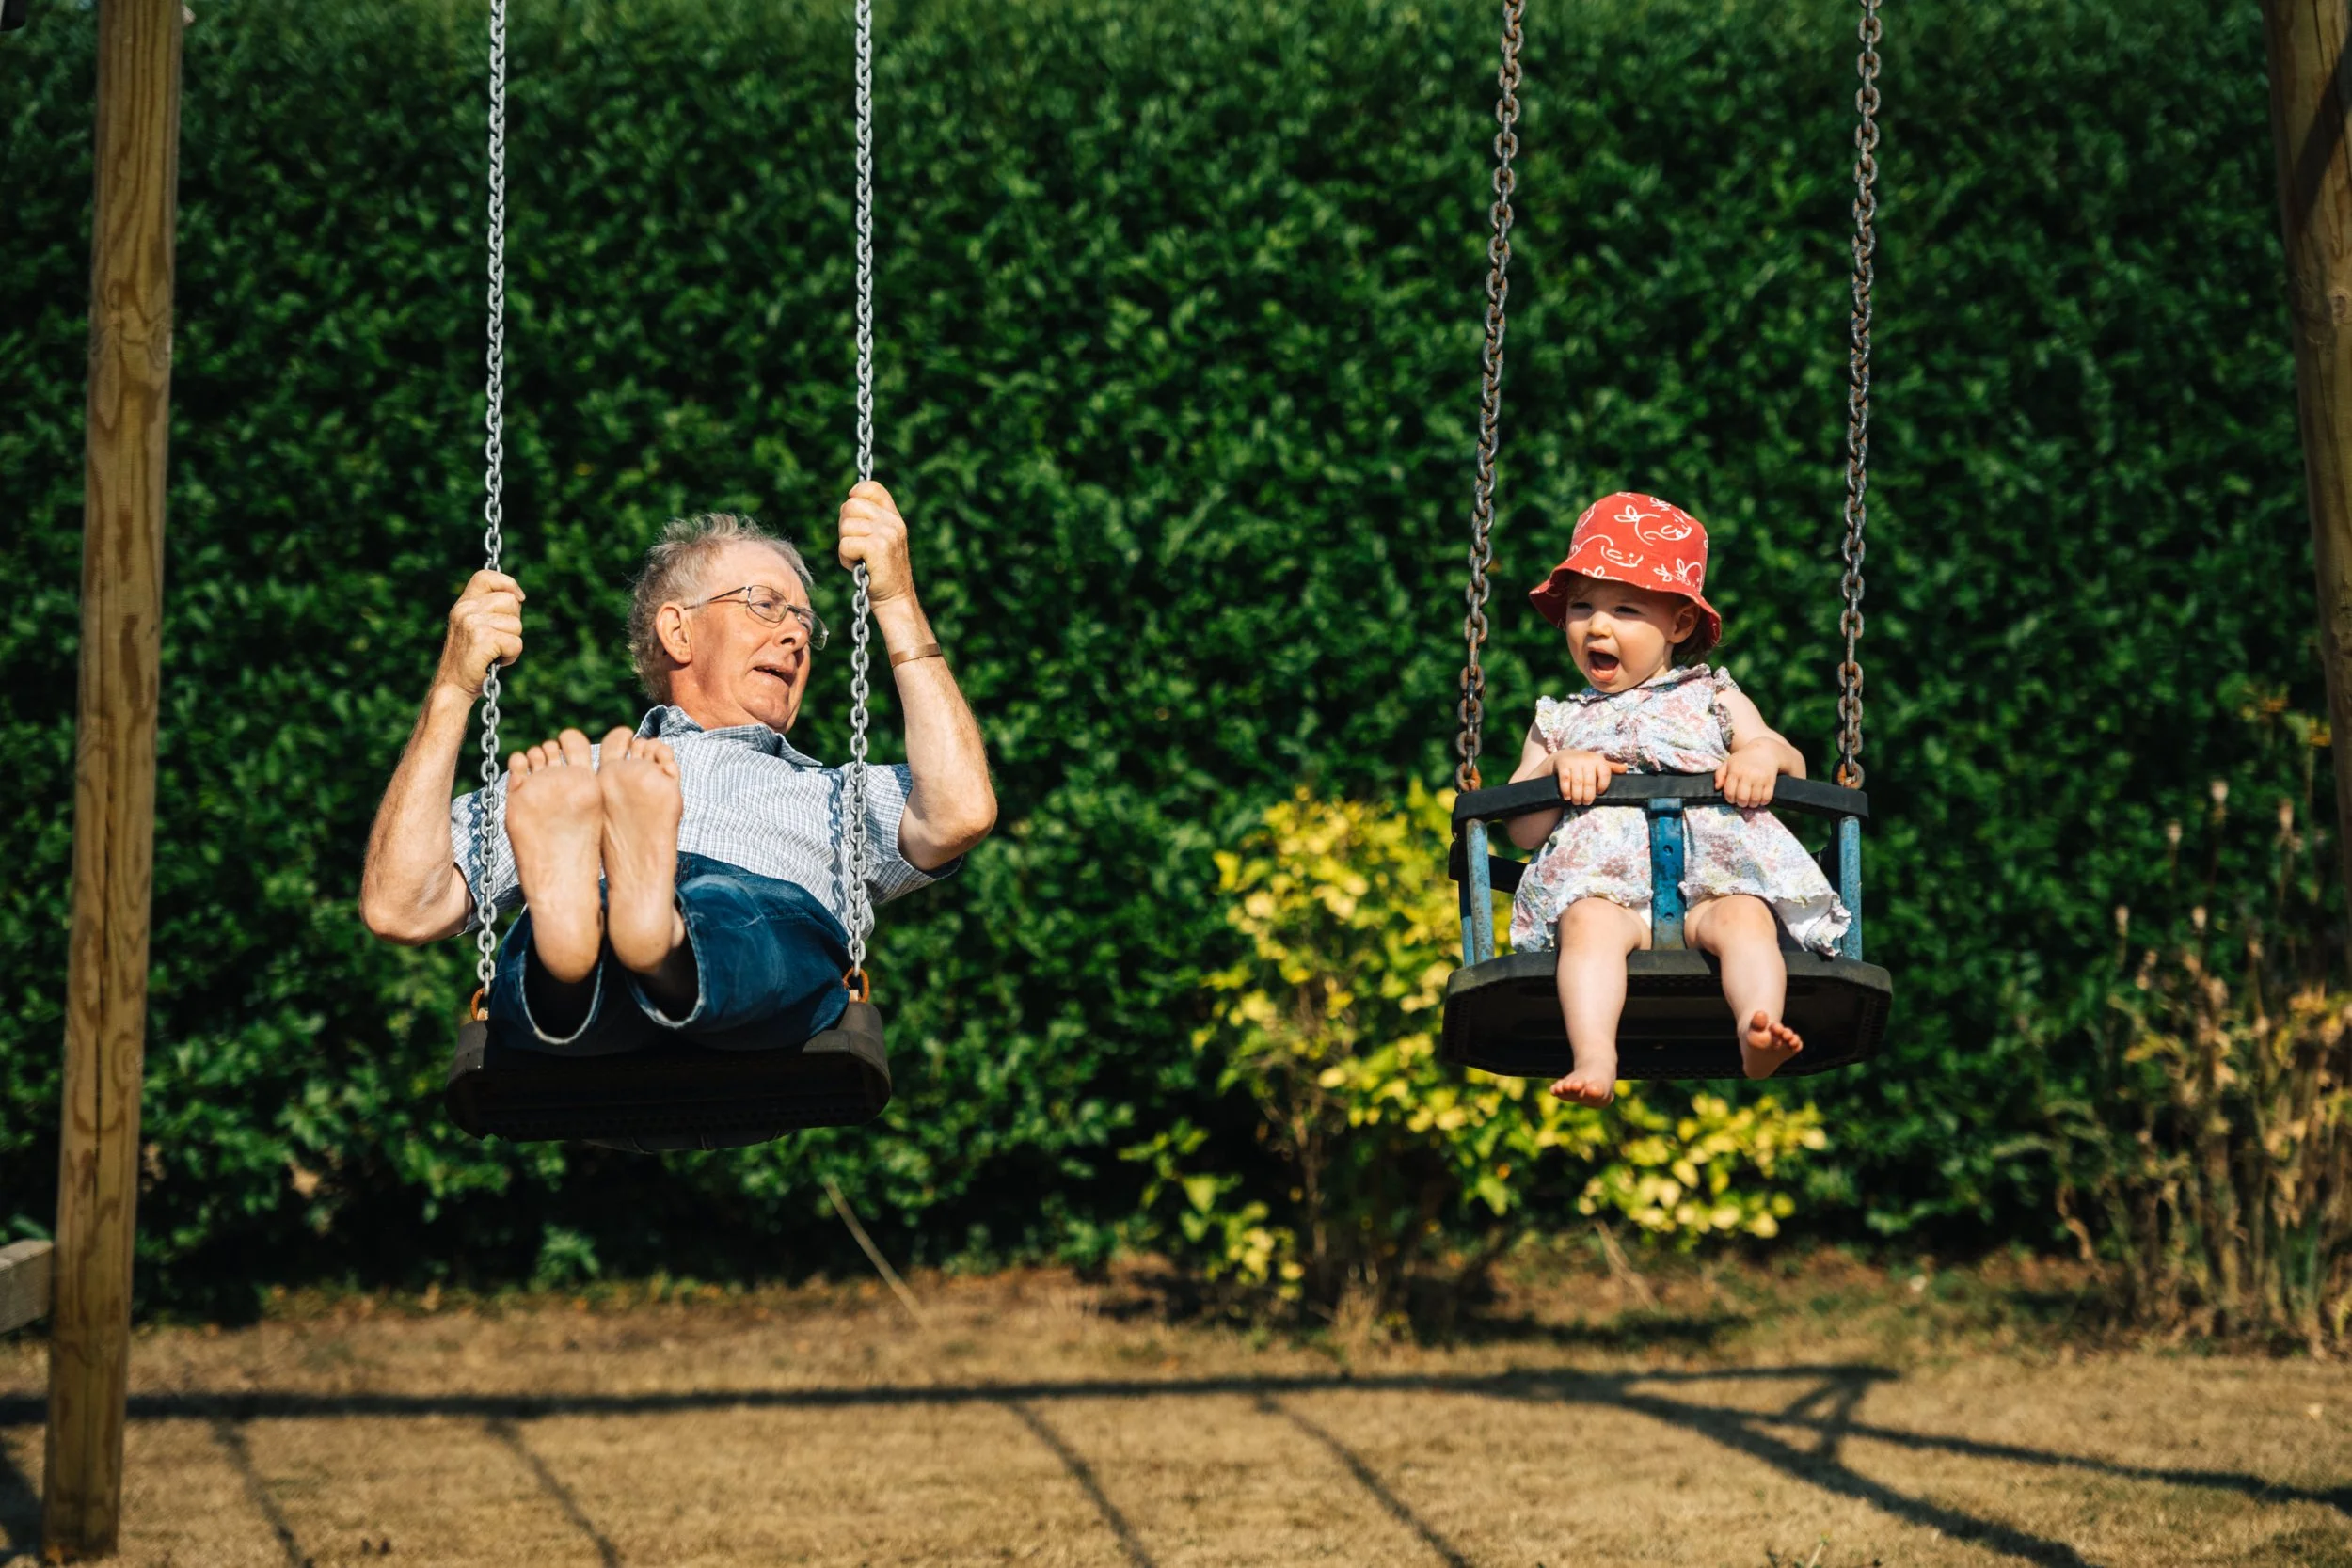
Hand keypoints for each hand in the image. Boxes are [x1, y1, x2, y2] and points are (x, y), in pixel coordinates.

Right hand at [434, 570, 524, 698]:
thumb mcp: (474, 627)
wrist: (453, 686)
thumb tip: (518, 597)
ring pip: (516, 625)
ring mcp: (472, 623)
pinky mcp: (482, 639)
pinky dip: (511, 656)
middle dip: (513, 622)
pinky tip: (495, 661)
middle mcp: (465, 609)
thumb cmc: (471, 659)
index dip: (507, 583)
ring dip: (512, 642)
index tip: (519, 598)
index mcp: (463, 604)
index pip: (486, 576)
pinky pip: (516, 643)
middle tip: (498, 640)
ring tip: (493, 652)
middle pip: (511, 601)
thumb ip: (489, 610)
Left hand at [838, 480, 914, 604]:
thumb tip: (848, 502)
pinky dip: (845, 558)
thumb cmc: (881, 571)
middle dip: (845, 525)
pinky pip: (845, 544)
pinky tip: (857, 566)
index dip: (856, 494)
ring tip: (859, 558)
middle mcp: (893, 522)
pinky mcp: (877, 547)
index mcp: (894, 517)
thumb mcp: (881, 539)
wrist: (895, 598)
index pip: (872, 488)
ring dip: (845, 545)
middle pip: (851, 505)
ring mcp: (886, 533)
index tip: (853, 513)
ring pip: (845, 525)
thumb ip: (869, 520)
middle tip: (855, 544)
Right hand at [1549, 748, 1626, 805]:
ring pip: (1578, 782)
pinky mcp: (1562, 765)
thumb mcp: (1598, 764)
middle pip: (1590, 781)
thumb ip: (1611, 768)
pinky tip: (1567, 797)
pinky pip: (1565, 780)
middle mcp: (1587, 759)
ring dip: (1577, 795)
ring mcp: (1574, 762)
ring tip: (1577, 802)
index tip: (1599, 793)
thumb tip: (1625, 768)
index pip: (1604, 774)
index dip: (1603, 786)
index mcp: (1598, 760)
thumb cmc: (1584, 764)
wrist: (1563, 756)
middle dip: (1588, 795)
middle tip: (1586, 803)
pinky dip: (1566, 791)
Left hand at [1715, 743, 1780, 807]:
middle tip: (1742, 801)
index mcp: (1735, 771)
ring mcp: (1760, 778)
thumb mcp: (1728, 762)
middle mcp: (1748, 775)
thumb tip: (1717, 788)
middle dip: (1741, 803)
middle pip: (1742, 798)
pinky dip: (1763, 802)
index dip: (1730, 799)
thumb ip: (1719, 774)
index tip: (1732, 798)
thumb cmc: (1743, 759)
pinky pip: (1767, 798)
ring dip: (1752, 804)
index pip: (1729, 792)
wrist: (1765, 751)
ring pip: (1755, 800)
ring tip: (1751, 801)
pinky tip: (1760, 799)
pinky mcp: (1770, 781)